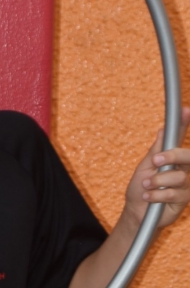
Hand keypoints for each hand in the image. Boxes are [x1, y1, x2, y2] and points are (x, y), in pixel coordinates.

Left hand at [123, 107, 189, 227]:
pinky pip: (173, 193)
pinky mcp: (185, 200)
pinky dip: (156, 195)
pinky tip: (150, 197)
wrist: (136, 211)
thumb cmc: (140, 187)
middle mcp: (184, 169)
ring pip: (179, 177)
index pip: (180, 139)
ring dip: (157, 181)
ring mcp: (186, 185)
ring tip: (146, 185)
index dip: (184, 124)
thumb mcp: (145, 166)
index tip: (186, 110)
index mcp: (173, 158)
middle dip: (172, 156)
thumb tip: (163, 130)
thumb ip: (157, 150)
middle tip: (156, 161)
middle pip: (189, 156)